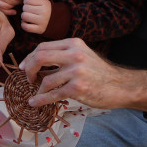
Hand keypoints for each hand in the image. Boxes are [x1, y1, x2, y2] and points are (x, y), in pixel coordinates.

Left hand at [20, 0, 51, 33]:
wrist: (54, 21)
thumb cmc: (44, 9)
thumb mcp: (41, 1)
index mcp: (45, 3)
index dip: (26, 1)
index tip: (29, 4)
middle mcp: (44, 12)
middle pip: (25, 8)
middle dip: (25, 9)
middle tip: (30, 11)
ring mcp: (42, 21)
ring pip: (24, 16)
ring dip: (24, 17)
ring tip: (29, 16)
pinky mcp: (39, 29)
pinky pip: (25, 26)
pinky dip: (24, 24)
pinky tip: (28, 23)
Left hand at [20, 39, 146, 111]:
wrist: (122, 86)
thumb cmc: (99, 73)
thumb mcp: (82, 56)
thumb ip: (62, 56)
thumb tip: (35, 63)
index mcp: (73, 44)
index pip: (43, 47)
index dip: (29, 58)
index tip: (24, 67)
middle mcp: (75, 55)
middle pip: (40, 58)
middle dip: (29, 69)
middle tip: (28, 78)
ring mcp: (77, 71)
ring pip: (46, 80)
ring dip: (38, 89)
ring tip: (37, 93)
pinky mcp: (79, 88)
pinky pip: (53, 94)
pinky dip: (41, 99)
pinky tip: (35, 102)